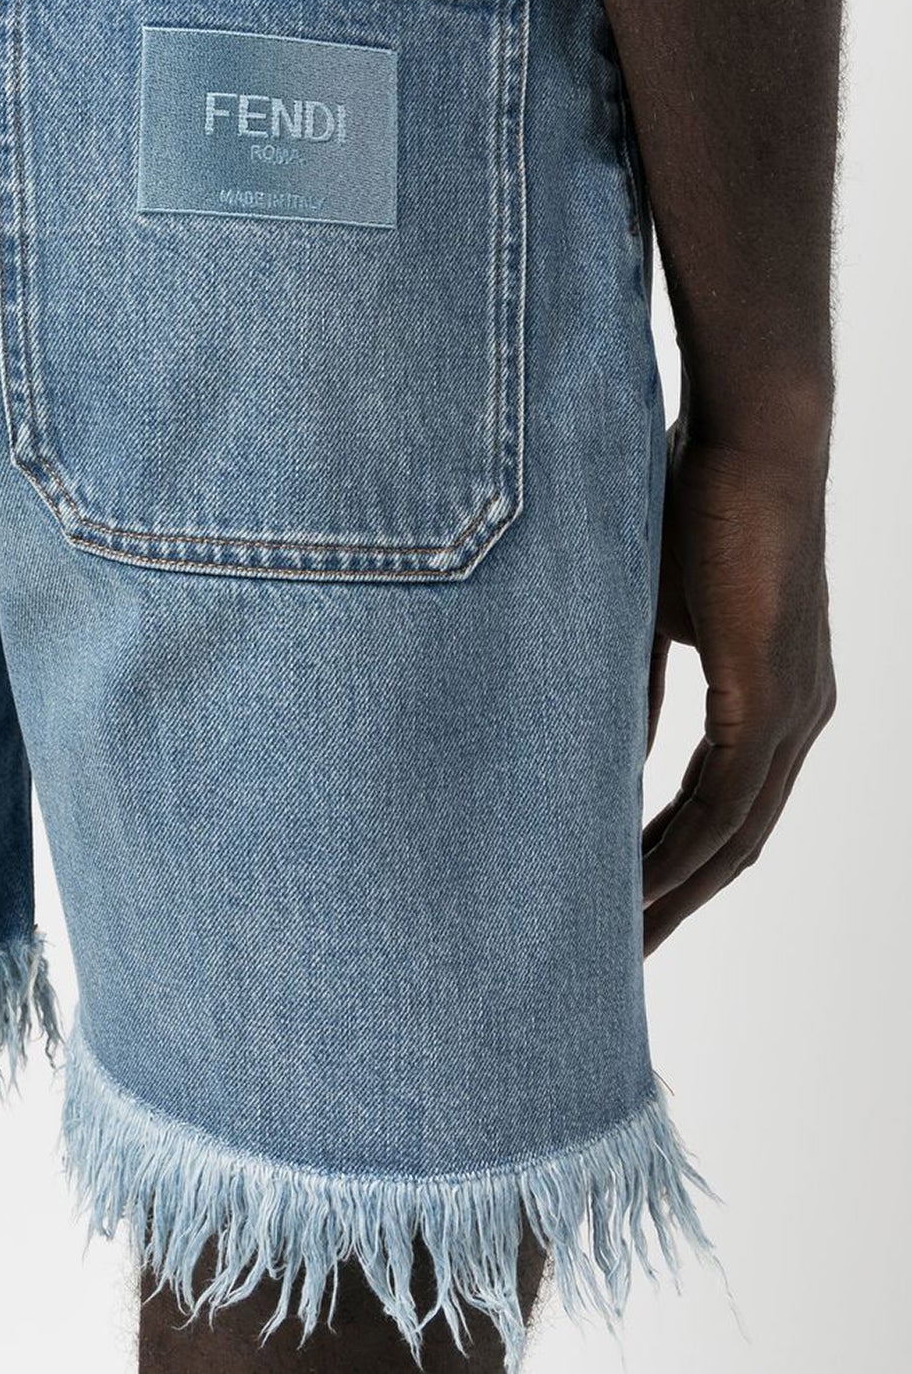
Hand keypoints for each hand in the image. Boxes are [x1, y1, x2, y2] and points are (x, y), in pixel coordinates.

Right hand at [641, 424, 835, 954]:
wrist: (750, 437)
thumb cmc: (696, 503)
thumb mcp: (654, 616)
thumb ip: (635, 691)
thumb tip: (597, 758)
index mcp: (776, 699)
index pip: (725, 811)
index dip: (675, 866)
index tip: (620, 905)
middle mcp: (798, 717)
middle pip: (736, 845)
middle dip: (674, 904)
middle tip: (614, 958)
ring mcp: (792, 710)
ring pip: (733, 834)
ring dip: (671, 892)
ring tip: (614, 941)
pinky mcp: (770, 696)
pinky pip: (722, 798)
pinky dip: (675, 846)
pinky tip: (631, 883)